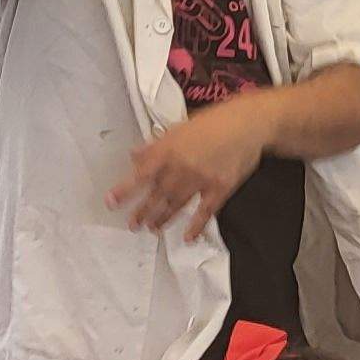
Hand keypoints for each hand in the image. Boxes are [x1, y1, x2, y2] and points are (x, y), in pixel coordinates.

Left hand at [112, 102, 265, 241]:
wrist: (248, 123)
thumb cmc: (214, 122)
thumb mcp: (180, 127)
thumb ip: (157, 144)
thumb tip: (135, 155)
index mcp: (169, 149)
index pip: (141, 173)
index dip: (125, 189)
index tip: (111, 202)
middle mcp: (181, 166)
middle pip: (157, 194)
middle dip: (143, 211)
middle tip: (132, 224)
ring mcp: (201, 179)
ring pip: (176, 204)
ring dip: (162, 219)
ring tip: (152, 229)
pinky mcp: (220, 188)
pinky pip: (205, 211)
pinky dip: (196, 226)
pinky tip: (188, 237)